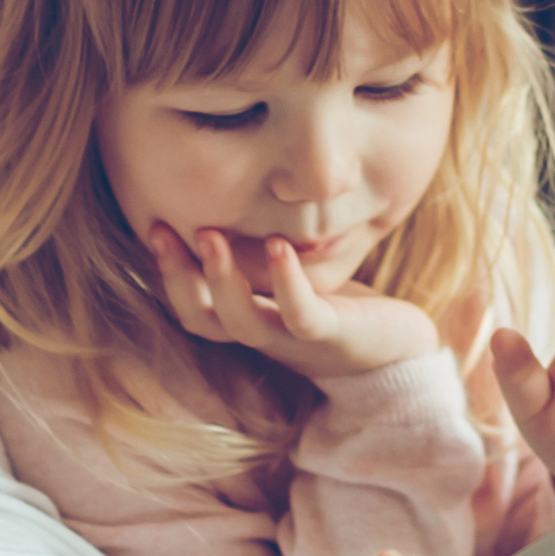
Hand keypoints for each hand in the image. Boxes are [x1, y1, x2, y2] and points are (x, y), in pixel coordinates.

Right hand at [148, 222, 443, 382]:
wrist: (401, 347)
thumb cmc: (341, 306)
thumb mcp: (291, 279)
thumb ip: (257, 258)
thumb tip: (221, 208)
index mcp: (248, 324)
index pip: (192, 309)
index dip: (166, 275)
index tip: (153, 227)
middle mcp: (263, 337)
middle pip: (203, 319)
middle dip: (176, 277)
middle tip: (160, 230)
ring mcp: (295, 341)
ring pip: (242, 321)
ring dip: (220, 279)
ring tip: (209, 235)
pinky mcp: (333, 336)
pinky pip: (301, 315)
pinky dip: (287, 282)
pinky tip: (279, 245)